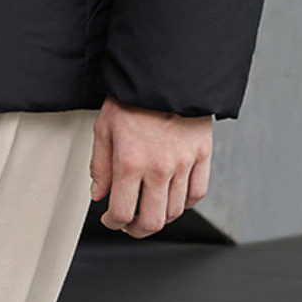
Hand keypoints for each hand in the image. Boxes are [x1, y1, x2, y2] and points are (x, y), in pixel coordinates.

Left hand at [88, 94, 211, 236]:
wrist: (164, 72)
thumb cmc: (132, 96)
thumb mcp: (104, 126)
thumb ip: (100, 165)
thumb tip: (99, 194)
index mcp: (130, 160)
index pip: (122, 212)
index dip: (113, 223)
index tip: (110, 219)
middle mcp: (159, 167)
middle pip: (152, 221)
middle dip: (136, 229)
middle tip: (130, 224)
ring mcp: (183, 162)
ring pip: (174, 211)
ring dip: (159, 217)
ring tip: (149, 208)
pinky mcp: (202, 154)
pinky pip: (197, 194)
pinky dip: (184, 203)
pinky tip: (172, 197)